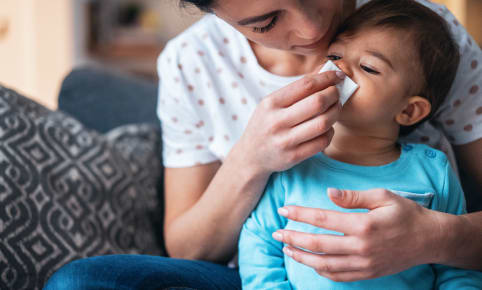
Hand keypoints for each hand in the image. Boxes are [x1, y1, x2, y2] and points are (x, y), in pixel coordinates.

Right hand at [234, 71, 344, 174]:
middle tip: (337, 93)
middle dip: (334, 94)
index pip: (305, 85)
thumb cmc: (265, 125)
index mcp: (271, 103)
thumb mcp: (270, 105)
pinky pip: (322, 141)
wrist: (251, 156)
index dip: (326, 78)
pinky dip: (330, 132)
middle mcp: (277, 121)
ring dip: (336, 113)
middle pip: (318, 102)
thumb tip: (324, 76)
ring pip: (323, 123)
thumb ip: (294, 92)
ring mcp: (285, 141)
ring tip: (335, 108)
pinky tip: (327, 127)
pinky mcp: (293, 157)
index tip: (337, 76)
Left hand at [273, 188, 443, 281]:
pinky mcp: (367, 274)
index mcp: (363, 224)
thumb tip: (327, 193)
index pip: (322, 218)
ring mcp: (364, 263)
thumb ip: (353, 196)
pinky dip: (321, 270)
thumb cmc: (405, 213)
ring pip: (324, 264)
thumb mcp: (382, 196)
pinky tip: (310, 262)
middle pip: (318, 244)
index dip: (300, 214)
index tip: (283, 210)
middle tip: (276, 233)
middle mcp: (361, 246)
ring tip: (287, 248)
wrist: (429, 240)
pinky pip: (338, 276)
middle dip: (293, 238)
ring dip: (302, 256)